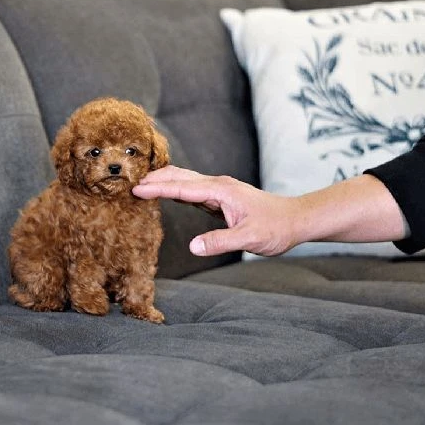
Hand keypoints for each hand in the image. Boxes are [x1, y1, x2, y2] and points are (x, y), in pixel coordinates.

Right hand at [132, 166, 299, 256]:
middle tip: (128, 182)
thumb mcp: (249, 239)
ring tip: (140, 184)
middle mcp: (217, 185)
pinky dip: (174, 190)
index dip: (157, 188)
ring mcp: (219, 190)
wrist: (296, 220)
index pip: (182, 187)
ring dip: (163, 181)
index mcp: (220, 190)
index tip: (135, 188)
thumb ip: (220, 242)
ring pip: (184, 180)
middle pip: (179, 177)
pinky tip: (165, 194)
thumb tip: (193, 247)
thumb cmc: (276, 228)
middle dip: (154, 178)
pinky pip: (191, 190)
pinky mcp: (220, 198)